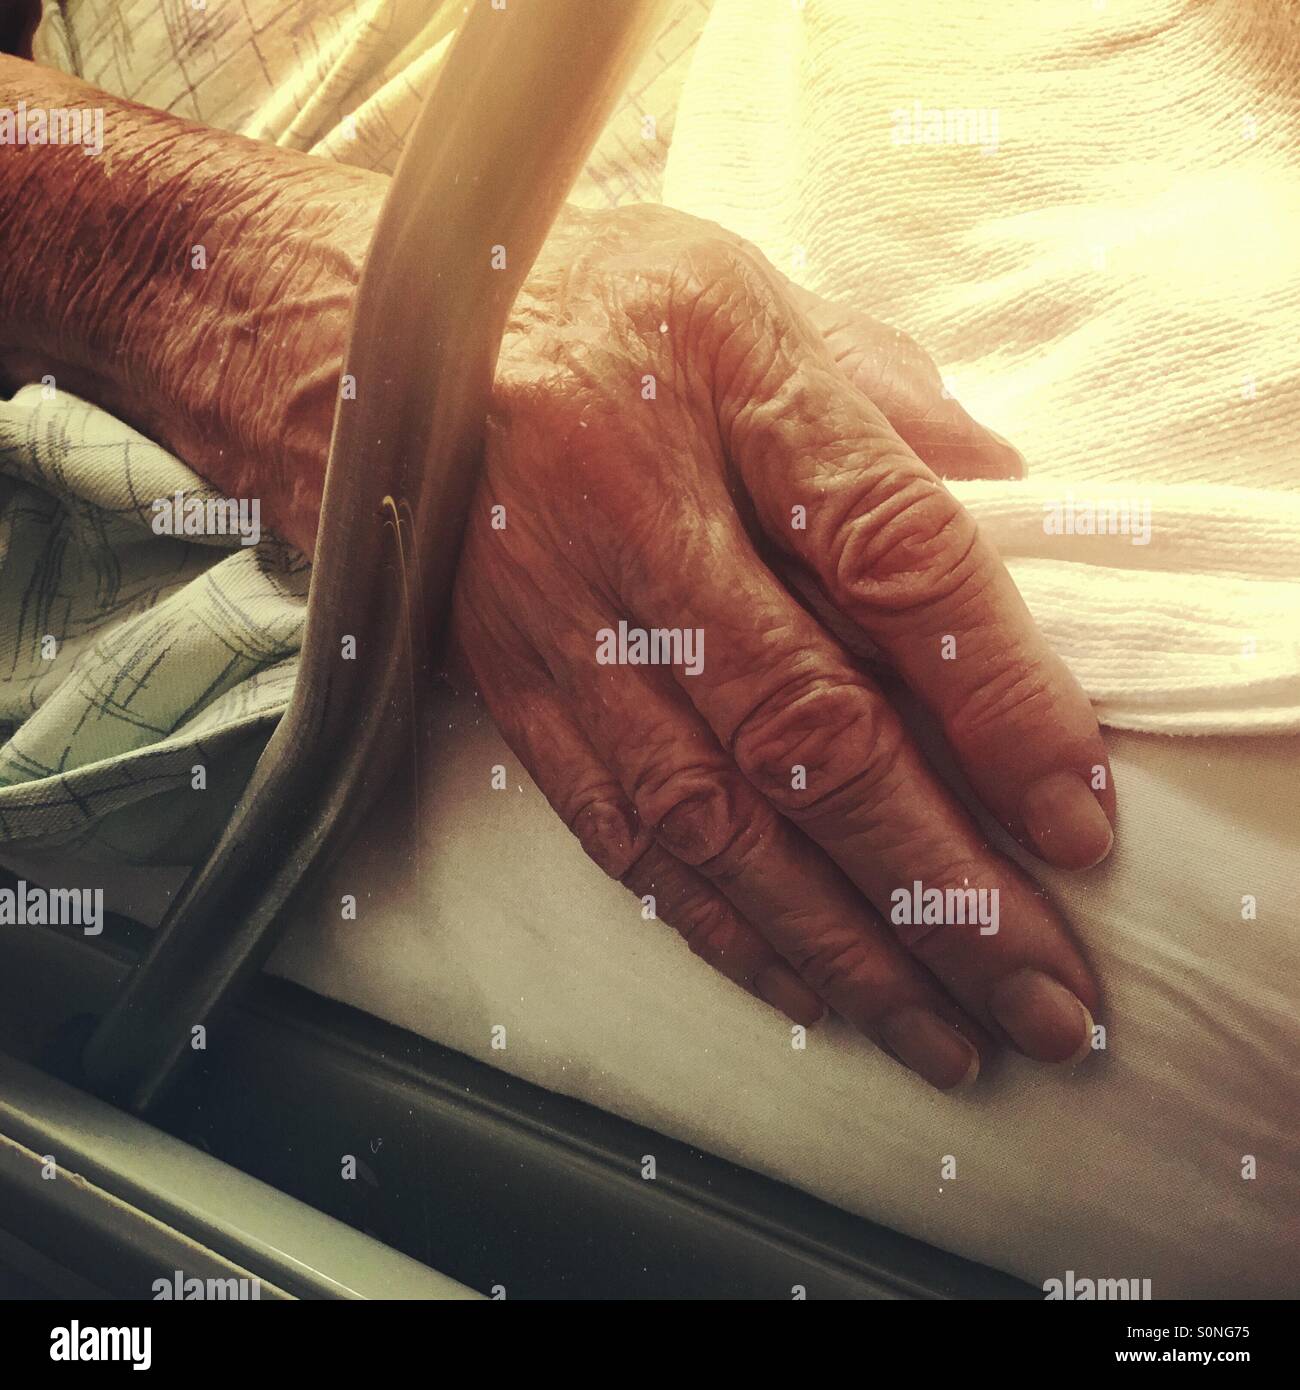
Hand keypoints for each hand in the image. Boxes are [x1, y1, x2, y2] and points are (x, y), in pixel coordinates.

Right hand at [453, 203, 1114, 1089]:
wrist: (378, 352)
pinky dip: (723, 928)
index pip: (891, 554)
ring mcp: (559, 620)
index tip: (1075, 817)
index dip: (997, 694)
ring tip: (948, 1033)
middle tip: (1040, 989)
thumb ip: (886, 405)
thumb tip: (1012, 505)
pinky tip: (809, 993)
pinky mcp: (514, 696)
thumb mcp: (755, 297)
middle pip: (804, 727)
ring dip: (839, 943)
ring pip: (710, 817)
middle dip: (933, 879)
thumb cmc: (597, 310)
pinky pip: (621, 835)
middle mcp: (631, 510)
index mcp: (719, 375)